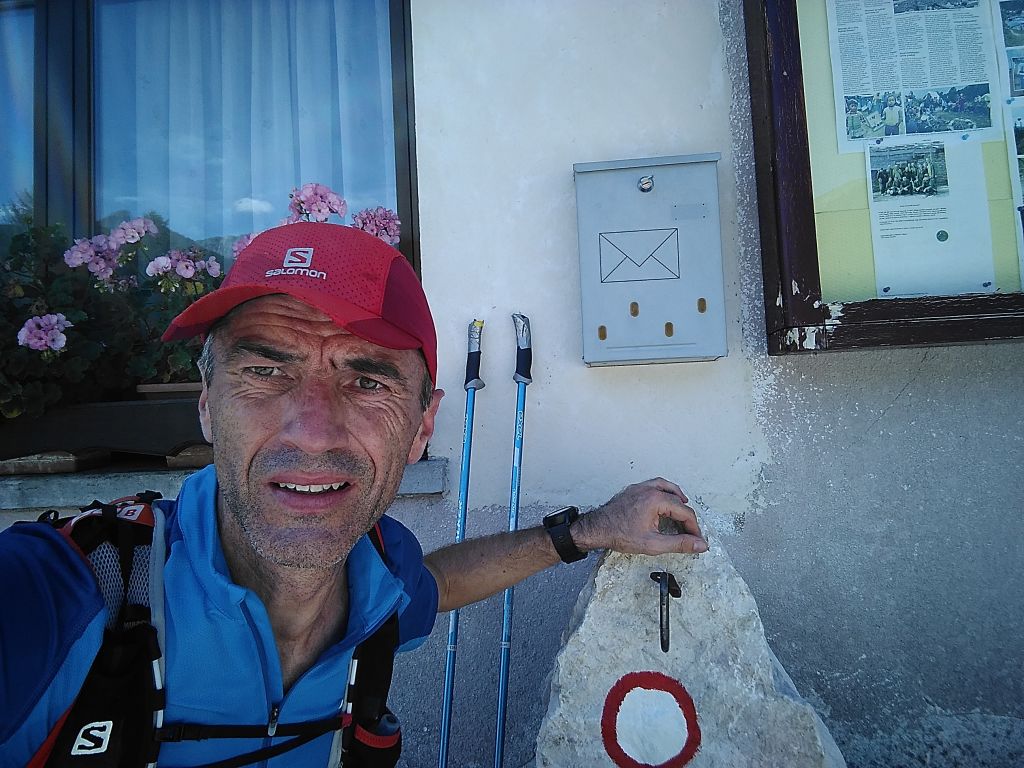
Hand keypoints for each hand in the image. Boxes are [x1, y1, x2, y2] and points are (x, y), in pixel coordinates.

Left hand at [572, 478, 707, 555]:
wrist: (597, 529)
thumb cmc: (619, 534)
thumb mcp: (653, 544)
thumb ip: (679, 544)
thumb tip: (699, 544)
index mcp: (656, 500)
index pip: (685, 512)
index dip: (694, 528)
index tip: (696, 540)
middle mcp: (649, 489)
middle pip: (678, 501)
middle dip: (687, 517)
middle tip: (690, 533)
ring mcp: (640, 488)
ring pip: (667, 488)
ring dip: (678, 500)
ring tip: (684, 513)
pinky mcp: (633, 490)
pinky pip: (654, 485)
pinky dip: (664, 492)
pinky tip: (665, 501)